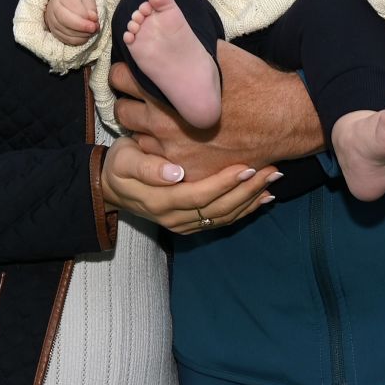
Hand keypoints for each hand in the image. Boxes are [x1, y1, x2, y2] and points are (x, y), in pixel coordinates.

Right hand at [45, 0, 100, 44]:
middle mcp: (54, 7)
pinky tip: (86, 36)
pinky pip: (66, 39)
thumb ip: (91, 7)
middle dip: (82, 26)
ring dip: (82, 34)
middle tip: (94, 28)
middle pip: (65, 20)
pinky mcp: (54, 32)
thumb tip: (93, 18)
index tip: (95, 18)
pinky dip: (78, 40)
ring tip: (92, 31)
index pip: (72, 5)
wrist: (64, 4)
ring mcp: (52, 21)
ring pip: (66, 31)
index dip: (85, 14)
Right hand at [100, 135, 275, 234]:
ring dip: (251, 200)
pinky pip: (222, 221)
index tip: (247, 167)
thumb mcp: (125, 159)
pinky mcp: (191, 224)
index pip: (200, 194)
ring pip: (224, 217)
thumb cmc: (119, 165)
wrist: (110, 187)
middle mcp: (175, 218)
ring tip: (274, 180)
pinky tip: (262, 198)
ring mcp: (184, 224)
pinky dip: (245, 210)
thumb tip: (175, 172)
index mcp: (161, 201)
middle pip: (219, 208)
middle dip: (248, 190)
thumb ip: (147, 166)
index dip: (225, 183)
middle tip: (273, 170)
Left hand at [112, 40, 322, 179]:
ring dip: (142, 129)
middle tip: (139, 96)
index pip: (121, 80)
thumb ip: (188, 47)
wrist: (282, 119)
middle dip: (127, 101)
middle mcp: (163, 127)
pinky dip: (160, 151)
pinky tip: (173, 140)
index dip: (125, 72)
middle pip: (122, 112)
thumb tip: (171, 31)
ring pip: (137, 140)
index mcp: (166, 94)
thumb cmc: (253, 84)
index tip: (131, 71)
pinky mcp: (188, 172)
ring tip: (157, 120)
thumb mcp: (218, 55)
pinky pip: (158, 162)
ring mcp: (173, 154)